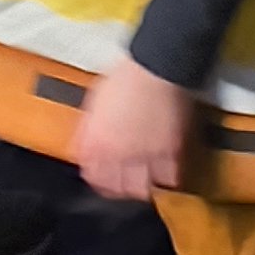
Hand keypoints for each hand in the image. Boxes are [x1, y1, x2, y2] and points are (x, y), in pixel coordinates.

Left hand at [75, 53, 189, 199]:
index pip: (92, 178)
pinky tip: (166, 173)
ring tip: (146, 182)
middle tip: (126, 184)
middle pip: (116, 190)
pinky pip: (169, 178)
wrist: (155, 65)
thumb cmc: (125, 76)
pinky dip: (168, 179)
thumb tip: (84, 148)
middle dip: (120, 189)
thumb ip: (89, 131)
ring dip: (143, 187)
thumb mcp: (94, 103)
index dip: (99, 181)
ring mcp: (145, 156)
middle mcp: (118, 155)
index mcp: (96, 144)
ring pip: (142, 190)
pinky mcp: (170, 152)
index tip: (104, 180)